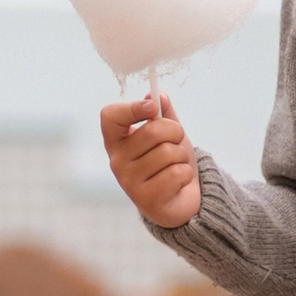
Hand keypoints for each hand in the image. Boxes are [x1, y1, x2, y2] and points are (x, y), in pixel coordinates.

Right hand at [101, 92, 202, 227]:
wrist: (179, 200)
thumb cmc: (170, 163)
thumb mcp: (168, 135)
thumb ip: (163, 114)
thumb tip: (158, 95)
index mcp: (117, 141)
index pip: (110, 116)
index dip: (132, 107)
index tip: (153, 107)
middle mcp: (117, 161)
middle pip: (153, 131)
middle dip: (175, 132)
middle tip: (176, 141)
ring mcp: (129, 182)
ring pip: (168, 152)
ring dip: (182, 157)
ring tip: (176, 165)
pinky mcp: (147, 200)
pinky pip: (176, 173)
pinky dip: (185, 174)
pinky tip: (177, 183)